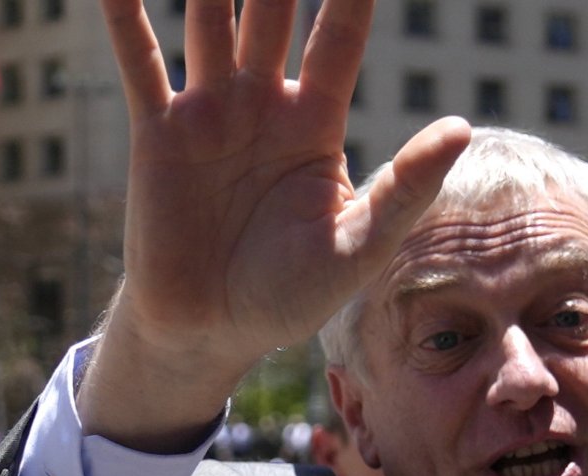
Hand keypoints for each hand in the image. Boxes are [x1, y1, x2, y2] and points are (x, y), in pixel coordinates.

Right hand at [81, 0, 469, 450]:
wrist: (210, 332)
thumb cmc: (290, 295)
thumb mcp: (358, 248)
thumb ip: (404, 190)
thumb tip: (462, 128)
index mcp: (317, 120)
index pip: (339, 30)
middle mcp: (263, 101)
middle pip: (271, 5)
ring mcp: (209, 111)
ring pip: (208, 15)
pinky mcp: (158, 133)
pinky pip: (141, 60)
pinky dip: (125, 12)